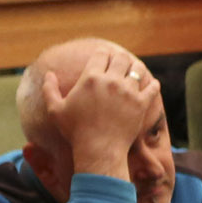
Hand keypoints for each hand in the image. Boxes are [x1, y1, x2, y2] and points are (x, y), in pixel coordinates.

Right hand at [43, 46, 158, 177]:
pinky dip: (153, 84)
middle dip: (120, 58)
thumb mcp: (55, 109)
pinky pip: (152, 87)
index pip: (101, 54)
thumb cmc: (75, 131)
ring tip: (135, 70)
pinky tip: (152, 84)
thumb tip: (49, 74)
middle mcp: (111, 81)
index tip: (105, 56)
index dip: (103, 53)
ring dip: (136, 67)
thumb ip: (49, 89)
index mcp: (90, 78)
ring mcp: (128, 92)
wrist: (99, 149)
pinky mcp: (142, 104)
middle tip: (121, 61)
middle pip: (121, 58)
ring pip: (137, 69)